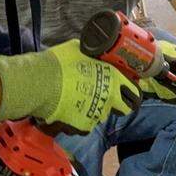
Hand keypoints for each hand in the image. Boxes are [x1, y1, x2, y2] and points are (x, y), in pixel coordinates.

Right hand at [0, 40, 140, 133]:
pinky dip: (79, 119)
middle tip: (105, 99)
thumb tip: (89, 52)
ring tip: (79, 101)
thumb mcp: (79, 50)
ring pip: (101, 115)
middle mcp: (109, 99)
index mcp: (113, 79)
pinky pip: (85, 124)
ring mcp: (97, 114)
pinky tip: (69, 110)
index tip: (129, 94)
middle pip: (123, 109)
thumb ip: (90, 56)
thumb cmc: (60, 63)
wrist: (41, 83)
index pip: (134, 93)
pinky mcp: (83, 126)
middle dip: (117, 105)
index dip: (133, 94)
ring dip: (94, 109)